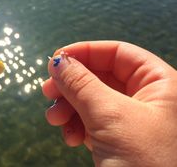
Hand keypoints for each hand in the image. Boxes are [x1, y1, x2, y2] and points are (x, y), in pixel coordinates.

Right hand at [43, 41, 176, 166]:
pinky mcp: (121, 141)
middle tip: (47, 91)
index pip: (118, 53)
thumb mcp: (110, 116)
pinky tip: (68, 136)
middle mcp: (149, 99)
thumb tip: (57, 61)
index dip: (85, 52)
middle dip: (71, 85)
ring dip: (69, 108)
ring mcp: (133, 122)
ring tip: (55, 120)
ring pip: (92, 101)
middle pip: (101, 77)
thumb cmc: (147, 162)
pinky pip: (92, 122)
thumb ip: (81, 84)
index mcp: (161, 84)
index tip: (56, 59)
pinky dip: (76, 126)